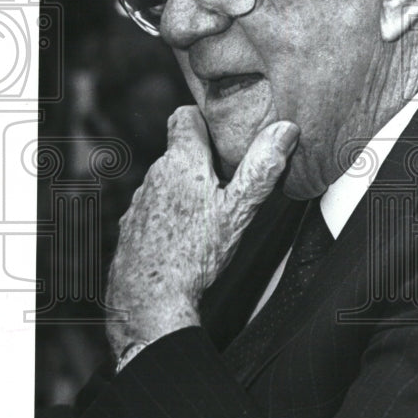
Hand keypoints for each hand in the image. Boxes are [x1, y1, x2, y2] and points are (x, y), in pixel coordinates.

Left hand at [106, 106, 299, 360]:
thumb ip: (262, 167)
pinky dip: (170, 215)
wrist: (149, 302)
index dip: (204, 119)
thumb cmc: (196, 254)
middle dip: (202, 159)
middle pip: (179, 152)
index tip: (224, 134)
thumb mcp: (239, 209)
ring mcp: (140, 202)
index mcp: (182, 162)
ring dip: (186, 189)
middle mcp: (154, 175)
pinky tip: (187, 239)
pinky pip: (155, 210)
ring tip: (211, 213)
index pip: (184, 115)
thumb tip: (284, 128)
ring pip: (167, 182)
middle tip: (230, 179)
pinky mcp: (132, 227)